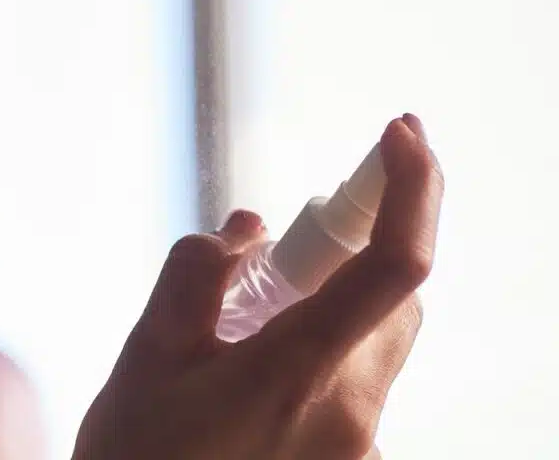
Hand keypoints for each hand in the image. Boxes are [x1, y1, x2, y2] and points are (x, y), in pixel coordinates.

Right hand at [73, 115, 442, 459]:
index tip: (401, 131)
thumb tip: (249, 227)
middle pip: (394, 302)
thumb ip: (198, 272)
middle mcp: (352, 418)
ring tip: (242, 326)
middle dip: (353, 254)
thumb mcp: (146, 354)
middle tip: (281, 249)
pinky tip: (249, 378)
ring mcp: (357, 453)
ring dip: (330, 308)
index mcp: (299, 376)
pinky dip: (318, 356)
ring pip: (374, 346)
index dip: (413, 186)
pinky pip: (352, 389)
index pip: (395, 266)